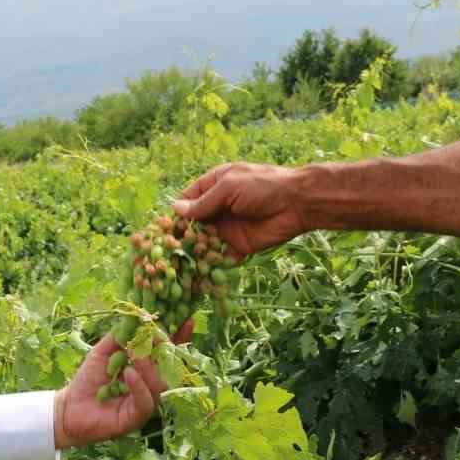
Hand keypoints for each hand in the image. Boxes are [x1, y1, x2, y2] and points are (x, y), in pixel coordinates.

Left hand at [53, 324, 190, 448]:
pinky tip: (129, 373)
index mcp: (145, 369)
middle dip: (164, 349)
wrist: (70, 407)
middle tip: (154, 336)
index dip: (178, 337)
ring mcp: (146, 402)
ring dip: (148, 366)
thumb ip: (120, 336)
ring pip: (159, 383)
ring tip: (134, 355)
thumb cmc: (88, 380)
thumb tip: (137, 318)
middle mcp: (150, 385)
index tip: (187, 320)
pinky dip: (139, 385)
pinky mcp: (137, 417)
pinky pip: (146, 400)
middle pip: (169, 367)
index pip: (166, 353)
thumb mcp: (103, 351)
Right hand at [173, 162, 307, 257]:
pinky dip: (210, 265)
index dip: (174, 213)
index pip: (186, 200)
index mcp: (213, 187)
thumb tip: (176, 209)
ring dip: (192, 253)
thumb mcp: (229, 188)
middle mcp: (217, 208)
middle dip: (180, 237)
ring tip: (179, 265)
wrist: (298, 204)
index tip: (161, 228)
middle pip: (191, 224)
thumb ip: (203, 202)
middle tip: (166, 251)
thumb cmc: (263, 186)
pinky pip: (219, 257)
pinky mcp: (237, 246)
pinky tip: (198, 273)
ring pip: (203, 243)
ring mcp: (226, 228)